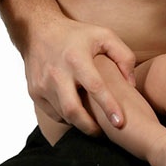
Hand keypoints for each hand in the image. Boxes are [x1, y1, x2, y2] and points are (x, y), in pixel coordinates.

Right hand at [23, 18, 139, 134]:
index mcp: (76, 58)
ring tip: (92, 124)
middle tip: (103, 134)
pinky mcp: (34, 92)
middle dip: (90, 127)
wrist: (37, 31)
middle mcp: (57, 73)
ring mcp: (42, 84)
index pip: (95, 87)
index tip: (120, 122)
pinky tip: (77, 113)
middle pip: (73, 110)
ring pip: (63, 115)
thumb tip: (131, 85)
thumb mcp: (104, 36)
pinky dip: (66, 118)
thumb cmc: (76, 35)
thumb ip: (124, 57)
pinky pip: (53, 113)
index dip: (108, 107)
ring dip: (79, 123)